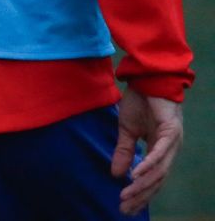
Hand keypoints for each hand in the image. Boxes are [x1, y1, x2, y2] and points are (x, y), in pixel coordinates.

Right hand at [113, 87, 182, 215]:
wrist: (147, 79)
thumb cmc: (139, 102)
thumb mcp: (126, 130)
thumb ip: (124, 151)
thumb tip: (115, 174)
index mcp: (161, 150)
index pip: (152, 178)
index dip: (140, 193)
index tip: (125, 206)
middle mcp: (170, 150)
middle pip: (157, 180)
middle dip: (140, 196)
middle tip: (125, 208)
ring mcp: (172, 142)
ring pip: (159, 171)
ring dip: (142, 185)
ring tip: (127, 195)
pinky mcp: (170, 132)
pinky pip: (159, 153)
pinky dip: (148, 166)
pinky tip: (135, 175)